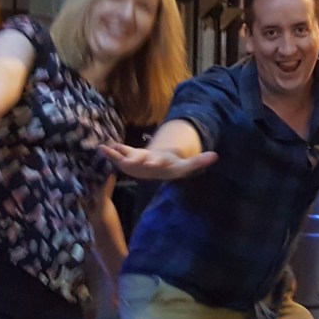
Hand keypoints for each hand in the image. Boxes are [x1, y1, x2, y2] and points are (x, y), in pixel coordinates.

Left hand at [99, 142, 219, 181]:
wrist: (156, 172)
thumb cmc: (171, 167)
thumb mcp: (185, 165)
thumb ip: (199, 161)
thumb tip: (216, 156)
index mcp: (162, 166)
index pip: (161, 164)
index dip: (157, 162)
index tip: (154, 162)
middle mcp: (148, 166)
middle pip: (141, 163)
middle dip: (133, 161)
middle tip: (124, 162)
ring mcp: (137, 163)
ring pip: (126, 159)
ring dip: (115, 156)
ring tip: (104, 149)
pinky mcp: (129, 158)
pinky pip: (119, 153)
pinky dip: (111, 150)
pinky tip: (102, 146)